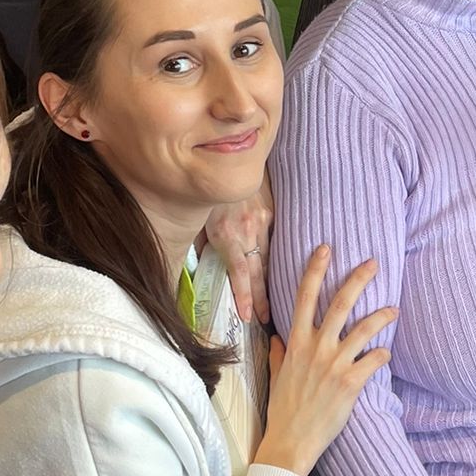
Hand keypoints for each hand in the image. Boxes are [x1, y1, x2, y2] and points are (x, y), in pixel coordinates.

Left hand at [203, 179, 272, 322]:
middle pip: (258, 271)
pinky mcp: (270, 211)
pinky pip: (273, 239)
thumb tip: (196, 264)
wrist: (228, 156)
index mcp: (227, 234)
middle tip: (267, 319)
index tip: (248, 316)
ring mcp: (262, 220)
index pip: (240, 272)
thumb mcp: (196, 219)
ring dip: (271, 280)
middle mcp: (247, 230)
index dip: (245, 296)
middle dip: (262, 297)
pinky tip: (279, 269)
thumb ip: (198, 242)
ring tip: (273, 301)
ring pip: (268, 257)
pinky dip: (275, 256)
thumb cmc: (205, 190)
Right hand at [253, 246, 394, 475]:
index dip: (315, 269)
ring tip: (394, 311)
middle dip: (358, 279)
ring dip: (382, 316)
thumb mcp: (276, 376)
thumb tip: (276, 337)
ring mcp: (335, 364)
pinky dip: (383, 353)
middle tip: (374, 263)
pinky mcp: (352, 382)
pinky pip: (375, 359)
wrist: (291, 441)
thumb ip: (278, 353)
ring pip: (365, 328)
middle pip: (340, 303)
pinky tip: (386, 353)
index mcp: (296, 342)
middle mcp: (316, 348)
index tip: (326, 248)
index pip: (304, 297)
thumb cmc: (283, 410)